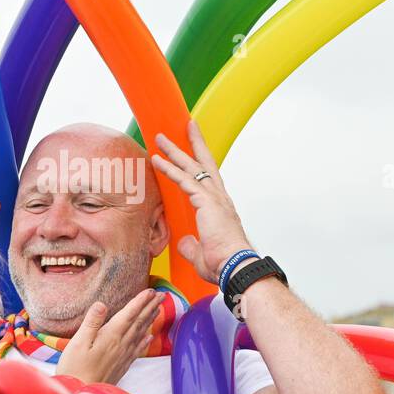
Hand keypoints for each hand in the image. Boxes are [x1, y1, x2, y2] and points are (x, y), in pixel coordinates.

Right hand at [57, 290, 165, 385]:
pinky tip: (149, 336)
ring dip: (150, 319)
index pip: (129, 314)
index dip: (140, 301)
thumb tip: (102, 304)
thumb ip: (91, 322)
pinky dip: (145, 340)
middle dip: (150, 306)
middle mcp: (121, 344)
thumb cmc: (75, 369)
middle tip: (162, 294)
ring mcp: (123, 356)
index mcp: (110, 336)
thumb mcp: (78, 342)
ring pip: (140, 333)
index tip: (151, 290)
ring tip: (158, 308)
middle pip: (139, 322)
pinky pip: (137, 349)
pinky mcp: (121, 365)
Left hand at [150, 119, 253, 283]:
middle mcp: (220, 198)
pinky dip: (170, 169)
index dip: (200, 164)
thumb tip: (184, 242)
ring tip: (160, 138)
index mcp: (221, 208)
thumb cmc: (224, 264)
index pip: (209, 180)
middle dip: (193, 143)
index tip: (193, 151)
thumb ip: (192, 246)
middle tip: (186, 126)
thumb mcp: (202, 254)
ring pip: (192, 167)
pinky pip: (184, 181)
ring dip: (174, 151)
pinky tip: (158, 160)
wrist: (236, 267)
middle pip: (205, 163)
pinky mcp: (206, 202)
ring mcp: (214, 198)